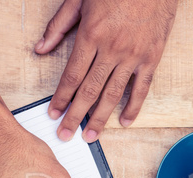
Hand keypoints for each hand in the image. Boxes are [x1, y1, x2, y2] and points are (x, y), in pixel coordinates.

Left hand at [35, 0, 177, 141]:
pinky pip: (141, 88)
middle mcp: (111, 49)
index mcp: (91, 35)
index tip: (54, 115)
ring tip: (89, 136)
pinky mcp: (151, 57)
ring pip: (113, 95)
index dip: (61, 98)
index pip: (72, 76)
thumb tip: (40, 48)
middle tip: (65, 135)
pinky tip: (125, 122)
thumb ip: (59, 25)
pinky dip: (133, 107)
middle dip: (75, 116)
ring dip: (99, 119)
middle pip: (89, 91)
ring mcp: (133, 55)